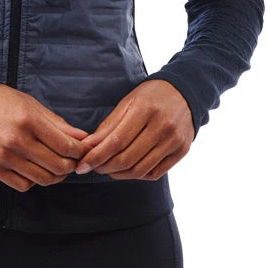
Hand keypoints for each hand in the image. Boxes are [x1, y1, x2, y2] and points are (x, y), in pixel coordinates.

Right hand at [0, 84, 92, 191]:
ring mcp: (4, 157)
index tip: (84, 150)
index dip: (80, 151)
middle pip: (58, 166)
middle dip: (72, 165)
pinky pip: (24, 185)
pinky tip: (36, 169)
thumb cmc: (3, 103)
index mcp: (28, 121)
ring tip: (57, 166)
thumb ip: (57, 123)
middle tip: (73, 160)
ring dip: (56, 176)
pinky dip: (35, 181)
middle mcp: (16, 141)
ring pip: (43, 179)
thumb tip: (82, 138)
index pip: (65, 146)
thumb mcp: (32, 105)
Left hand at [73, 80, 194, 180]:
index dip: (97, 156)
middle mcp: (162, 126)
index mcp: (144, 109)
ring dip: (119, 174)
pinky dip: (137, 175)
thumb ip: (109, 125)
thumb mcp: (128, 102)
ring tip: (108, 169)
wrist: (185, 92)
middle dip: (105, 167)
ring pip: (140, 170)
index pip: (116, 141)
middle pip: (127, 158)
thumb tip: (88, 146)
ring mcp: (174, 140)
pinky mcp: (182, 151)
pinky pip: (155, 173)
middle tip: (92, 168)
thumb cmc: (151, 96)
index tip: (82, 165)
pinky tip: (128, 170)